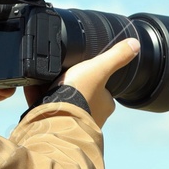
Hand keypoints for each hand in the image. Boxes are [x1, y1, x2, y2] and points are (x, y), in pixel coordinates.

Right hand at [26, 38, 140, 126]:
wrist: (53, 118)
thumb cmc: (79, 95)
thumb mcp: (99, 68)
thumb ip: (116, 56)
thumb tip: (135, 44)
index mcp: (104, 104)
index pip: (103, 90)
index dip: (93, 78)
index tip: (83, 70)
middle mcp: (91, 117)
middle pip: (82, 97)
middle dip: (71, 87)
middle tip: (60, 76)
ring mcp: (71, 122)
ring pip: (63, 104)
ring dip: (55, 95)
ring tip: (46, 83)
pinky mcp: (52, 124)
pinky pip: (45, 109)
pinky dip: (39, 101)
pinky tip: (33, 90)